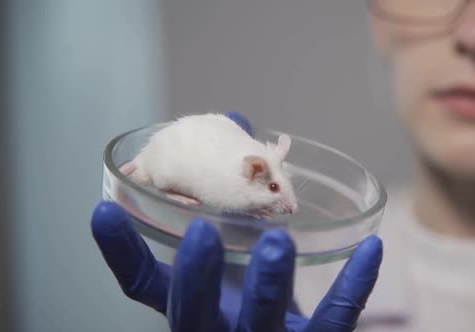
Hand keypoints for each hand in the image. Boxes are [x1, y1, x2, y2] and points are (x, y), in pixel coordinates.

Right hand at [91, 112, 382, 330]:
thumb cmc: (250, 288)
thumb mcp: (230, 249)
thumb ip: (227, 193)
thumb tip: (236, 123)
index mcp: (189, 303)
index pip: (144, 284)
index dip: (120, 252)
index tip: (103, 210)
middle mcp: (216, 326)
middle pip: (191, 313)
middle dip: (195, 275)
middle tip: (202, 232)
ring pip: (261, 319)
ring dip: (267, 281)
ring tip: (277, 241)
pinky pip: (335, 319)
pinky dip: (353, 284)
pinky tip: (371, 248)